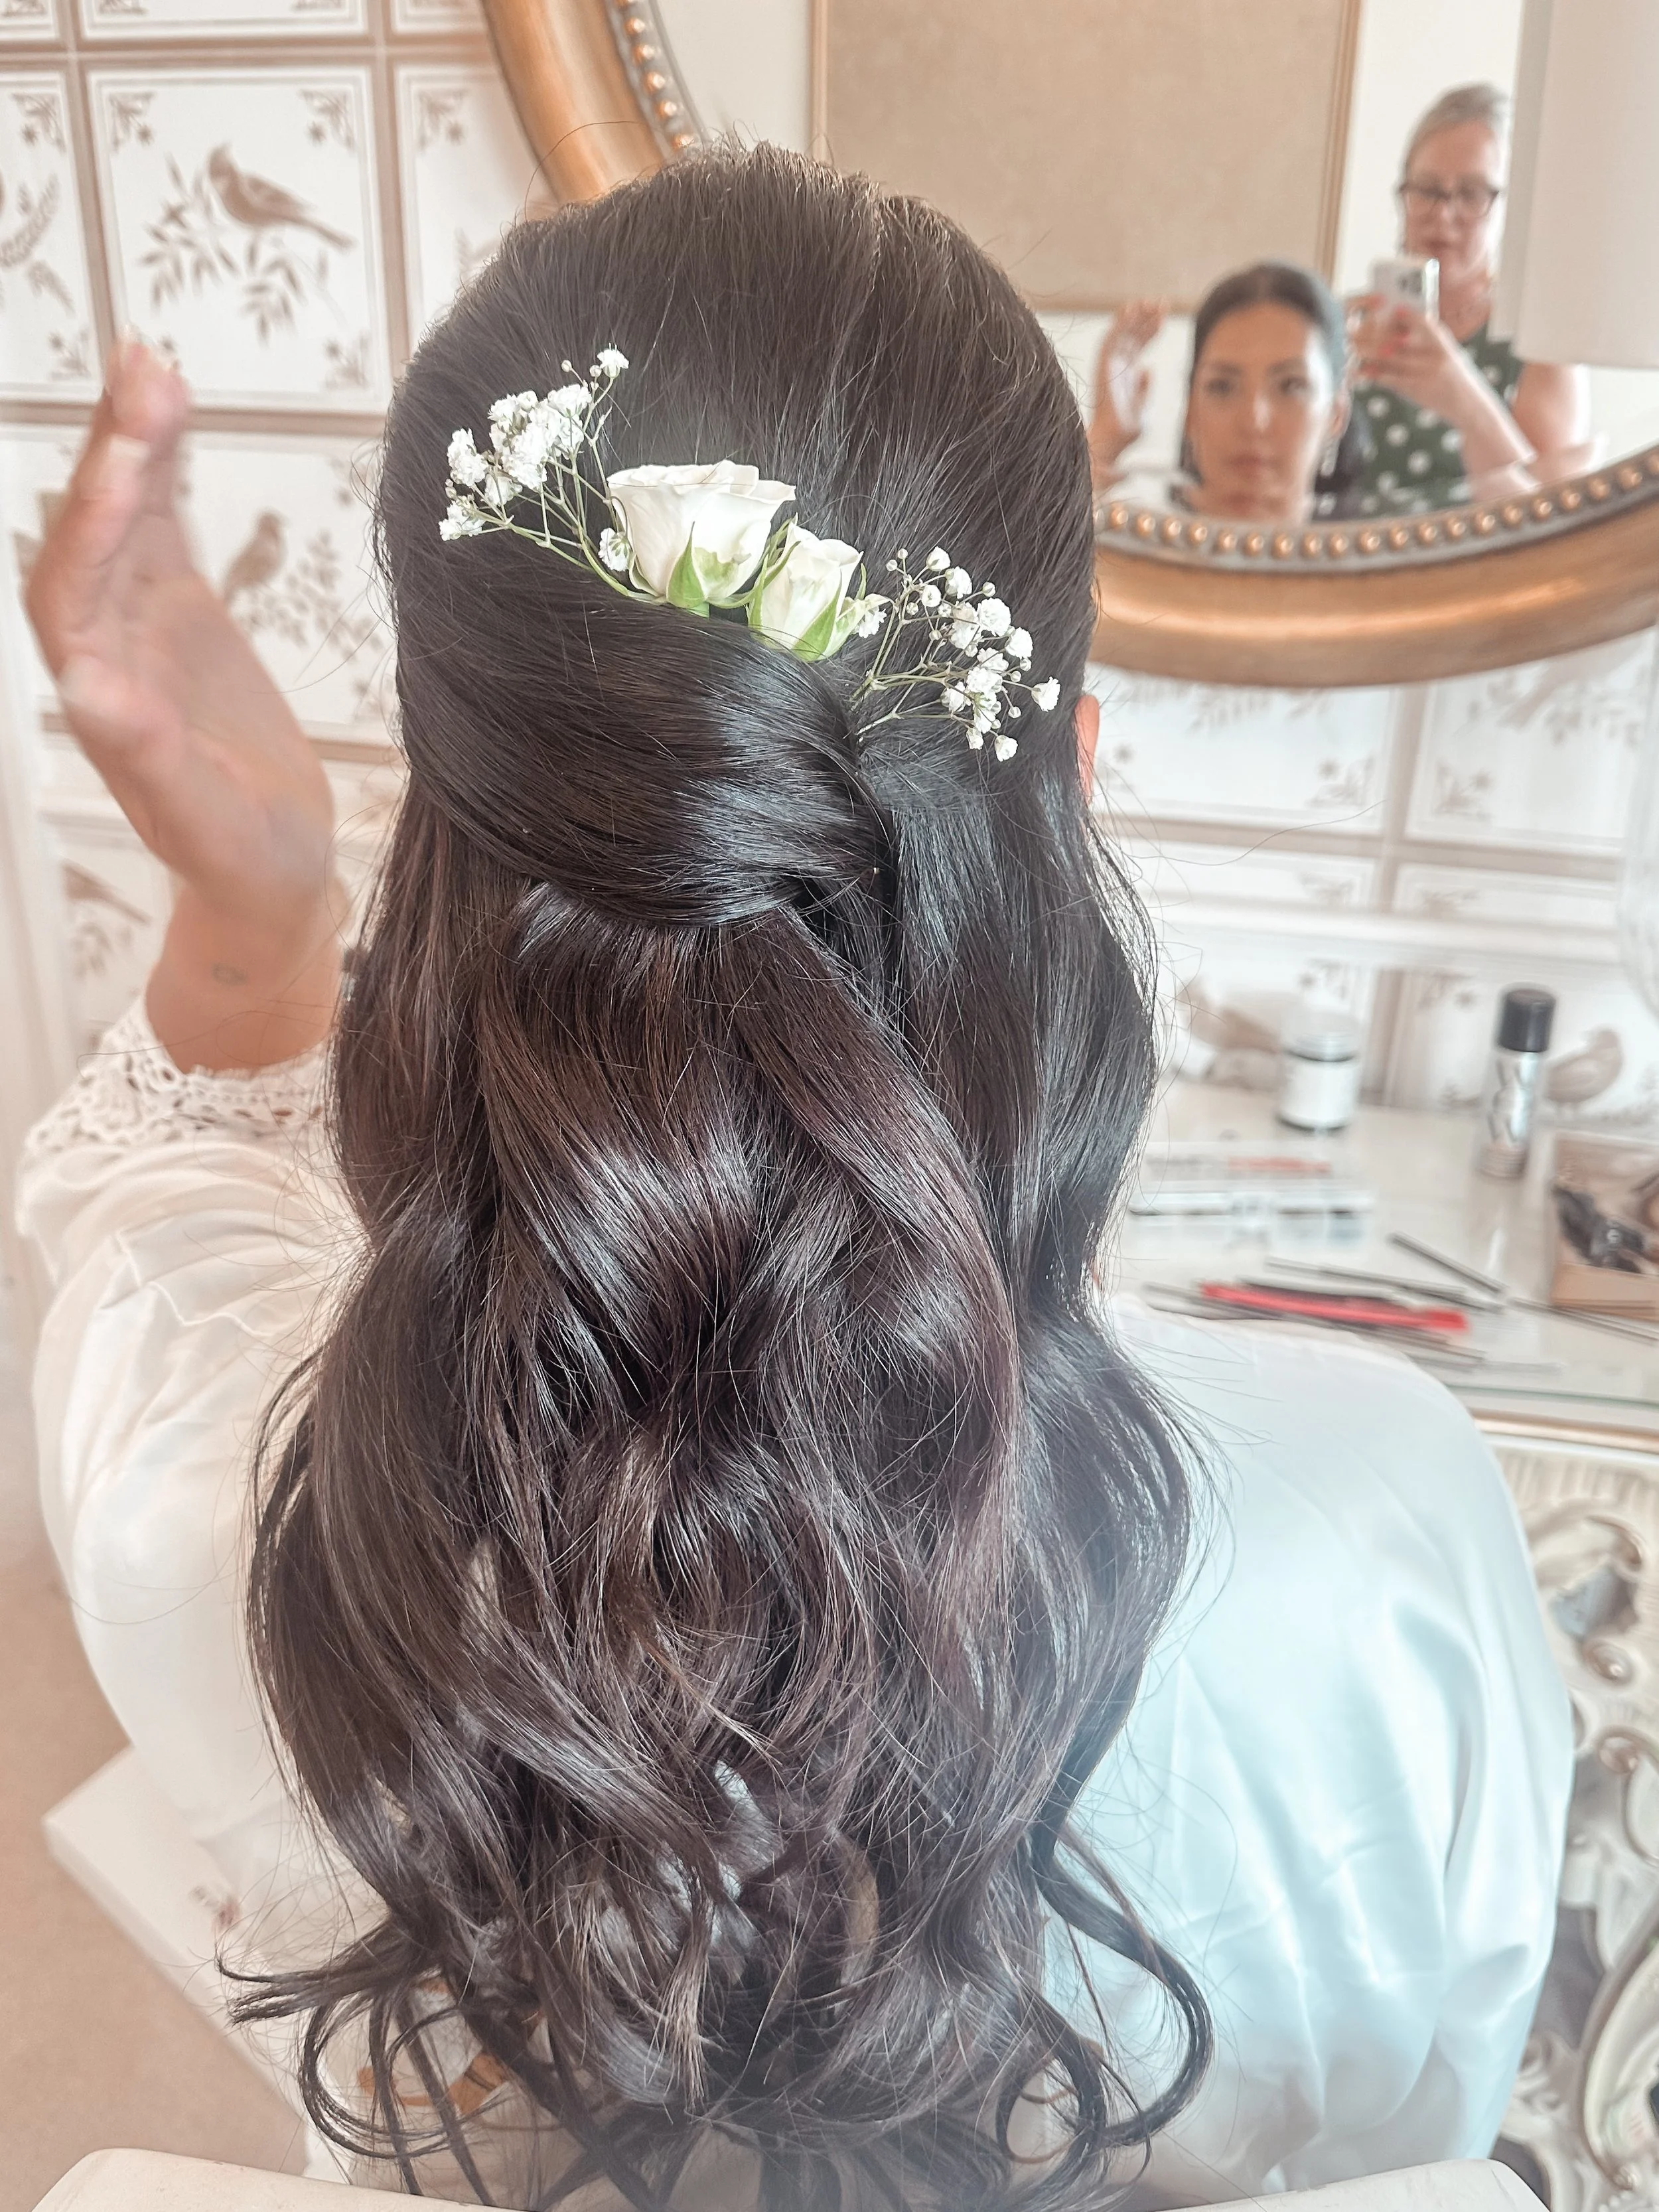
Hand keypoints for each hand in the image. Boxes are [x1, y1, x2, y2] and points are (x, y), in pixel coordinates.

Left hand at [26, 340, 341, 1067]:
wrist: (271, 878)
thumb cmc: (243, 862)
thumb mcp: (206, 821)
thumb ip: (148, 757)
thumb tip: (85, 685)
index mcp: (99, 693)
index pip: (71, 587)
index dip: (93, 520)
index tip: (130, 458)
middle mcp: (105, 646)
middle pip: (90, 532)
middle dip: (113, 454)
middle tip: (147, 372)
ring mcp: (140, 624)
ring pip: (122, 516)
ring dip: (132, 441)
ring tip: (154, 363)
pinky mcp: (180, 613)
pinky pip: (161, 526)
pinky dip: (165, 467)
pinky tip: (175, 408)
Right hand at [1089, 300, 1165, 482]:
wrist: (1114, 441)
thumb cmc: (1127, 431)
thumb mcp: (1144, 408)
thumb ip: (1146, 389)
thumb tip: (1148, 370)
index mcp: (1128, 375)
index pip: (1140, 345)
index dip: (1152, 330)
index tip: (1164, 317)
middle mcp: (1118, 367)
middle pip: (1133, 335)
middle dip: (1146, 317)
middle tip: (1161, 303)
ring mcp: (1110, 365)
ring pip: (1122, 333)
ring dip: (1135, 315)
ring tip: (1149, 302)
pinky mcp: (1103, 366)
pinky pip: (1110, 338)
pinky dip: (1119, 323)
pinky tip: (1130, 309)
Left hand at [1352, 298, 1475, 418]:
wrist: (1467, 403)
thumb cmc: (1449, 373)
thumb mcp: (1443, 350)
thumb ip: (1424, 337)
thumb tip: (1393, 323)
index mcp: (1441, 339)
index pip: (1422, 321)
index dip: (1403, 314)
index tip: (1382, 304)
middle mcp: (1435, 353)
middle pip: (1398, 338)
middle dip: (1372, 333)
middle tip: (1352, 330)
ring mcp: (1426, 371)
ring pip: (1390, 357)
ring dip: (1367, 351)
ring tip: (1351, 347)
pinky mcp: (1416, 388)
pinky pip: (1389, 378)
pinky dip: (1372, 373)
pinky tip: (1359, 370)